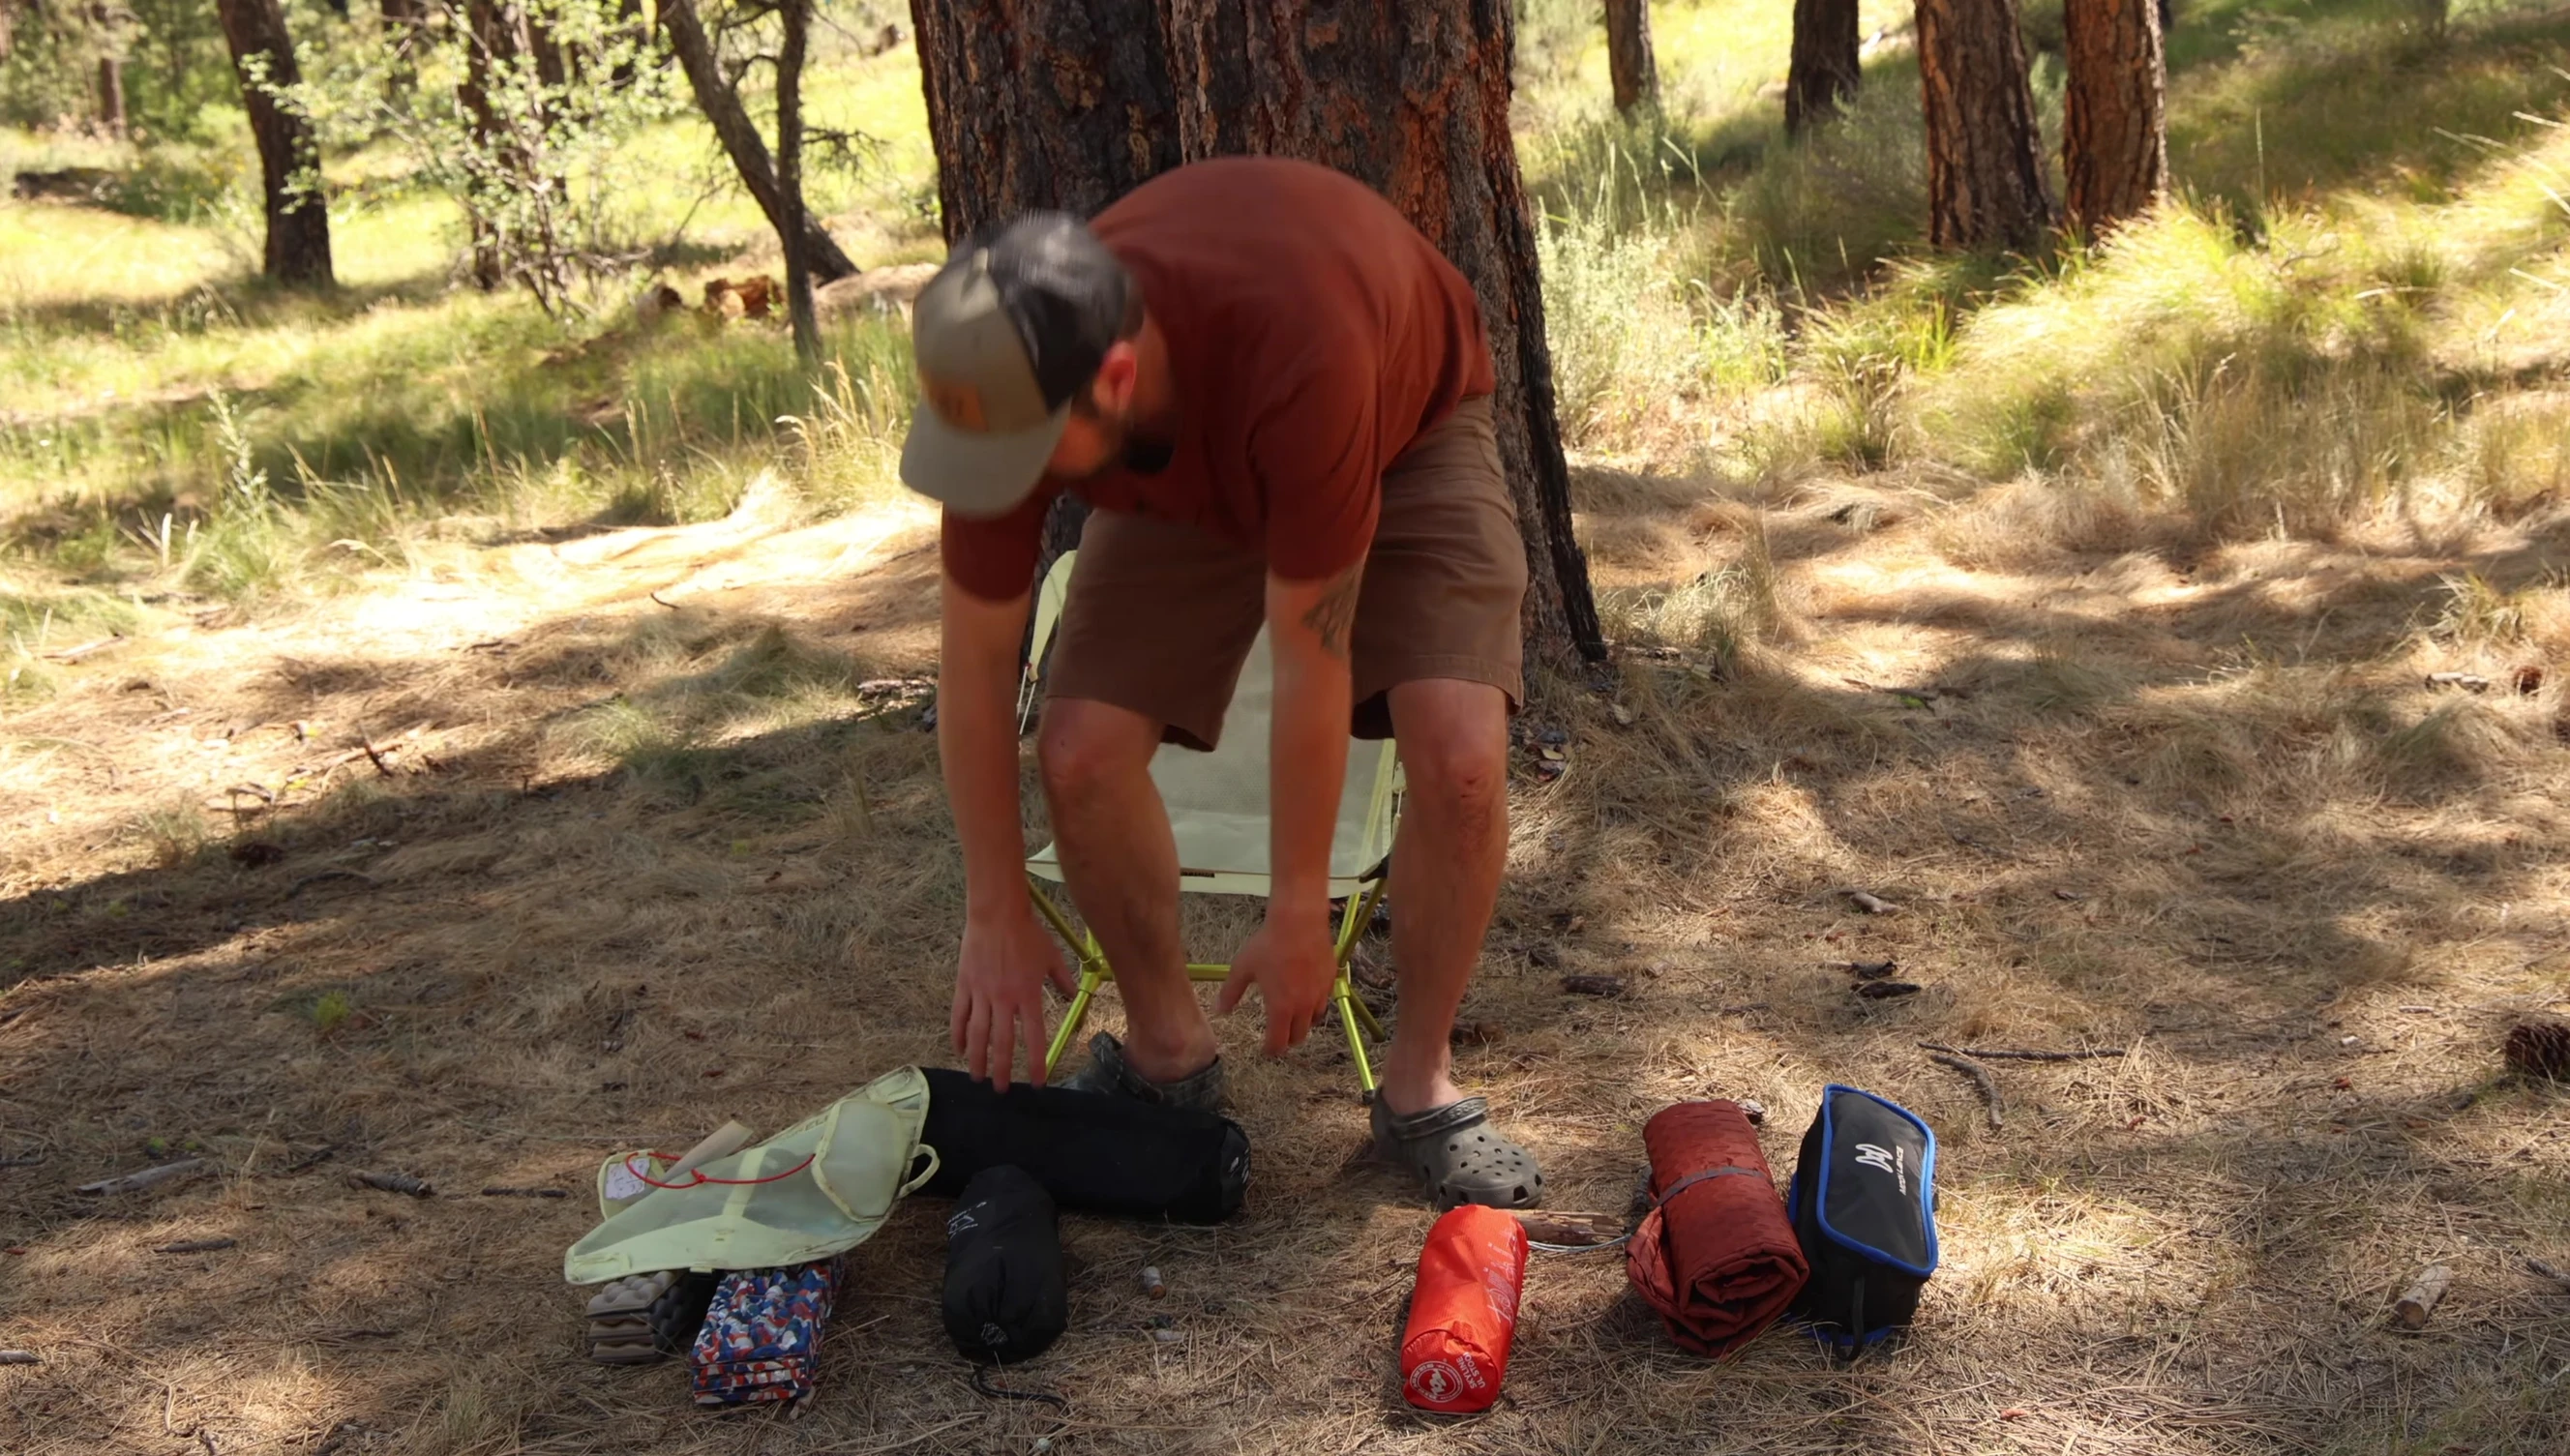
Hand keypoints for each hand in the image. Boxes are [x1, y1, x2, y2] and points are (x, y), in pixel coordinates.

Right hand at [951, 900, 1076, 1091]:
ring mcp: (981, 993)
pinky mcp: (964, 986)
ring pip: (977, 1035)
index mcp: (1028, 995)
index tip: (1038, 1082)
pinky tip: (959, 1051)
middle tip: (1003, 1090)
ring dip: (978, 1059)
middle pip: (1002, 1043)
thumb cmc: (1027, 934)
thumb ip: (1062, 980)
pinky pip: (959, 1016)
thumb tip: (1074, 995)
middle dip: (1003, 1070)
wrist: (996, 914)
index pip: (1034, 1037)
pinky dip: (958, 1035)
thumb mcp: (1052, 956)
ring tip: (978, 1078)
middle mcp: (1004, 999)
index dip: (1036, 1062)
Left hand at [1217, 905, 1337, 1056]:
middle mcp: (1303, 1006)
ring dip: (1303, 1024)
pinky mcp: (1330, 979)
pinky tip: (1306, 994)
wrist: (1299, 921)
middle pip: (1299, 1037)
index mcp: (1281, 1007)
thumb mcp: (1242, 968)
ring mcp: (1320, 993)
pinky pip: (1324, 1000)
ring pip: (1314, 1020)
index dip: (1271, 1050)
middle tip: (1278, 1036)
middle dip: (1287, 1040)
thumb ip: (1231, 992)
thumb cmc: (1268, 944)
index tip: (1266, 1050)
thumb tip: (1219, 1010)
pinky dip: (1314, 1004)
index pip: (1278, 1042)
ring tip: (1293, 1018)